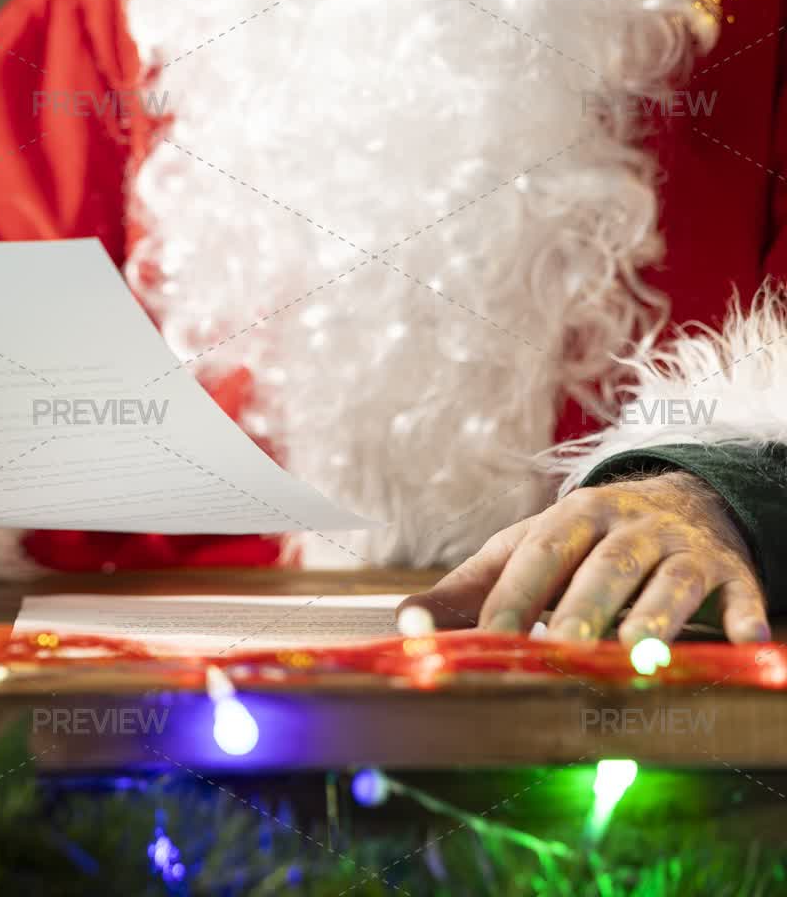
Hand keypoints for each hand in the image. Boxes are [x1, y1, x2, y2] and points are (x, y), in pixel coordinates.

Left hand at [401, 471, 770, 643]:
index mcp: (571, 517)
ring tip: (639, 653)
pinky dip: (746, 617)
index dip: (515, 597)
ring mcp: (683, 548)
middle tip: (566, 648)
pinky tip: (747, 643)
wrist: (683, 499)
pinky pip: (742, 594)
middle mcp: (629, 527)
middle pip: (605, 568)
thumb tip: (405, 623)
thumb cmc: (583, 541)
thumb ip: (468, 587)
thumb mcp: (525, 550)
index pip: (538, 556)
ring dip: (656, 617)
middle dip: (585, 607)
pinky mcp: (731, 572)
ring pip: (670, 581)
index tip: (491, 641)